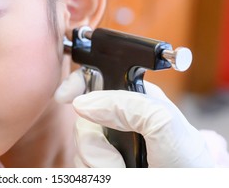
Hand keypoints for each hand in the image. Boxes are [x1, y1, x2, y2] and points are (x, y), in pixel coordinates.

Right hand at [55, 68, 214, 167]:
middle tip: (116, 157)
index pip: (97, 79)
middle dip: (94, 142)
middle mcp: (118, 121)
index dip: (77, 82)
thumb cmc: (189, 165)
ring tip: (124, 170)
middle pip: (82, 119)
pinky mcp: (102, 166)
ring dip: (98, 163)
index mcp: (133, 99)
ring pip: (80, 147)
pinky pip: (81, 167)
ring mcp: (109, 147)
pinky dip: (96, 173)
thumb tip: (83, 104)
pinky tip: (116, 174)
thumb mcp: (166, 124)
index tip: (65, 96)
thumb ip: (129, 105)